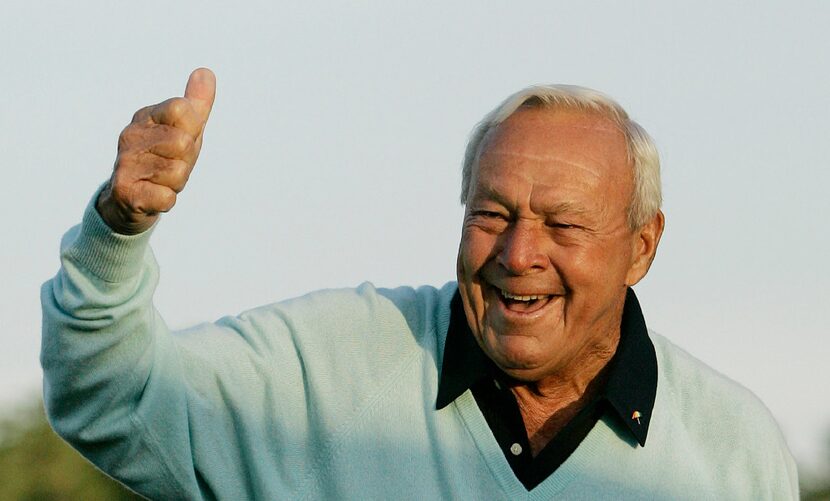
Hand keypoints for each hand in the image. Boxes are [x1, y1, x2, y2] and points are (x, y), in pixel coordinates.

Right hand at [96, 68, 215, 234]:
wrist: (129, 200)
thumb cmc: (163, 159)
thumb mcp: (184, 130)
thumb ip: (196, 104)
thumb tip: (206, 72)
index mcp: (146, 116)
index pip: (181, 108)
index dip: (192, 129)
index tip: (181, 139)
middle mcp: (130, 136)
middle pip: (183, 142)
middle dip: (186, 160)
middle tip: (171, 164)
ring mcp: (125, 164)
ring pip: (178, 172)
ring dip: (177, 182)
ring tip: (161, 180)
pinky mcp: (126, 192)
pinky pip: (167, 197)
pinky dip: (167, 200)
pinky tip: (153, 195)